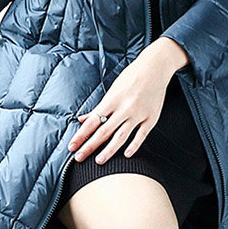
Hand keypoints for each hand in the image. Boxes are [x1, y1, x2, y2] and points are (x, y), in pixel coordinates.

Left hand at [67, 37, 188, 163]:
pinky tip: (126, 154)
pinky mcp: (151, 118)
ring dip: (108, 150)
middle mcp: (124, 108)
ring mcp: (138, 114)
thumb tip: (83, 119)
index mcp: (111, 100)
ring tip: (99, 160)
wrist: (155, 68)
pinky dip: (134, 146)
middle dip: (89, 146)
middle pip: (103, 132)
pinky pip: (141, 135)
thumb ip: (98, 107)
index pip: (92, 122)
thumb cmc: (132, 76)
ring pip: (121, 136)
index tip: (72, 146)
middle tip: (79, 157)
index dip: (81, 135)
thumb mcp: (112, 89)